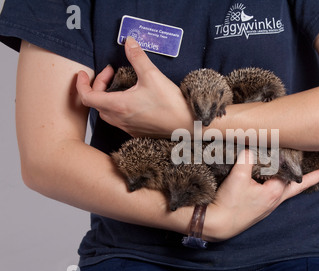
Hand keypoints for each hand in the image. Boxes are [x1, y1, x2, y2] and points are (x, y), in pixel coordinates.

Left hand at [76, 37, 193, 137]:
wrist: (187, 126)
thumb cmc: (170, 104)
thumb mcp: (152, 76)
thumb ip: (137, 57)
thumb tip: (129, 42)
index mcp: (119, 105)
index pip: (88, 97)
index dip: (81, 84)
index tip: (82, 74)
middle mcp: (119, 119)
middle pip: (96, 104)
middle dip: (98, 86)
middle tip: (111, 73)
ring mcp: (127, 127)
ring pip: (107, 113)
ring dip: (107, 98)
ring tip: (120, 86)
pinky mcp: (136, 132)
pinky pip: (119, 120)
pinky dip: (117, 107)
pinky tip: (132, 100)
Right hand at [203, 150, 318, 241]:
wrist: (216, 225)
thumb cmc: (228, 205)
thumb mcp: (237, 176)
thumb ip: (247, 158)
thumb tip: (252, 146)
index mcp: (275, 193)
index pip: (298, 177)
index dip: (312, 169)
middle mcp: (274, 200)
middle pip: (299, 186)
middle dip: (314, 178)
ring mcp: (267, 206)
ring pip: (285, 188)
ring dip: (294, 179)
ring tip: (303, 171)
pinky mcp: (257, 207)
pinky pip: (273, 192)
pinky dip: (277, 183)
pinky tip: (272, 178)